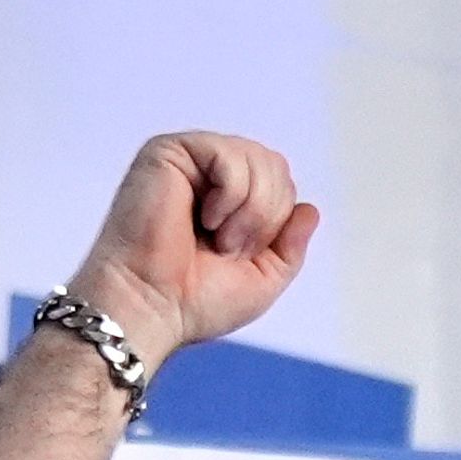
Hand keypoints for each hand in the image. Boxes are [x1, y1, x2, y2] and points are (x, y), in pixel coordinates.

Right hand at [61, 132, 319, 371]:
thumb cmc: (193, 301)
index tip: (237, 255)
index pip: (280, 183)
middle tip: (227, 248)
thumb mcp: (262, 279)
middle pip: (275, 166)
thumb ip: (290, 245)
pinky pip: (230, 156)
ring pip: (259, 159)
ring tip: (216, 237)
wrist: (151, 307)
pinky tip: (203, 218)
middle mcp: (207, 174)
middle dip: (265, 216)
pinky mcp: (169, 152)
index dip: (274, 223)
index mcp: (227, 198)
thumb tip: (309, 209)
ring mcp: (188, 160)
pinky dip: (229, 196)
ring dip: (250, 211)